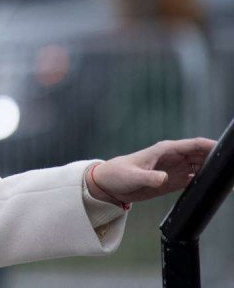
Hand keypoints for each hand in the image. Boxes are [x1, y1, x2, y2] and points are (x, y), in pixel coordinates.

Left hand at [85, 137, 216, 204]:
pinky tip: (214, 187)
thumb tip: (165, 178)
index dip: (212, 145)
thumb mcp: (132, 176)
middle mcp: (173, 157)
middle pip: (202, 154)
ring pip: (201, 166)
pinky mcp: (173, 181)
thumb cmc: (118, 175)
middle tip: (230, 169)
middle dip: (217, 158)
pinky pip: (195, 179)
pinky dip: (205, 181)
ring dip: (213, 170)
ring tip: (227, 179)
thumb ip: (149, 177)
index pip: (194, 144)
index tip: (226, 151)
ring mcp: (175, 169)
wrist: (109, 185)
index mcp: (165, 150)